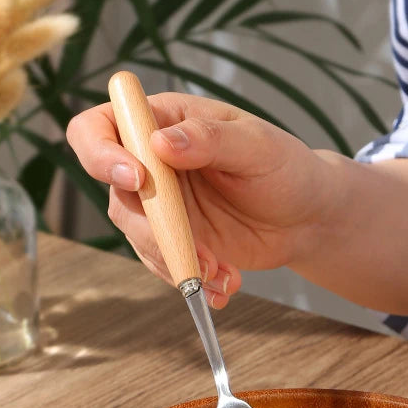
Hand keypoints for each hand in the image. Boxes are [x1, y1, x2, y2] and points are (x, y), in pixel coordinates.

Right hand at [66, 92, 333, 306]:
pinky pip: (166, 265)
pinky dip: (193, 281)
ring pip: (139, 239)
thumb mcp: (256, 145)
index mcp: (162, 123)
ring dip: (178, 261)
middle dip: (155, 231)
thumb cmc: (286, 166)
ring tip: (222, 272)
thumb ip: (209, 140)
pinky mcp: (177, 242)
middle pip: (119, 196)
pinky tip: (225, 285)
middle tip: (199, 252)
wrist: (309, 218)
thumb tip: (160, 143)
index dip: (102, 153)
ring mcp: (162, 208)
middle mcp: (152, 165)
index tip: (138, 180)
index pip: (98, 128)